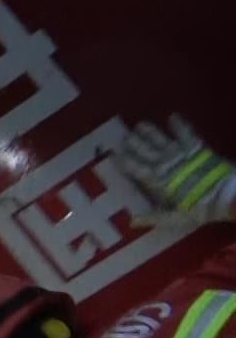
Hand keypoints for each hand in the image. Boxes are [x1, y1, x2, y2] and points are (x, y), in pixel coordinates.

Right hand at [117, 114, 234, 225]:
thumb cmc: (200, 208)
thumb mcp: (175, 218)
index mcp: (159, 181)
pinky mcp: (197, 148)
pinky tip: (172, 116)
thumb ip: (153, 218)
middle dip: (134, 143)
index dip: (125, 161)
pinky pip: (186, 133)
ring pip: (160, 140)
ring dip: (150, 132)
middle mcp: (166, 163)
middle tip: (124, 135)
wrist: (227, 194)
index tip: (114, 154)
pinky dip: (180, 125)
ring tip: (140, 124)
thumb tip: (131, 221)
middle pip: (146, 151)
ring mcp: (181, 153)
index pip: (137, 169)